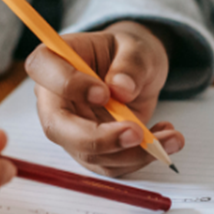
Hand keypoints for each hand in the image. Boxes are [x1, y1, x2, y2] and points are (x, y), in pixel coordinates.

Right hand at [24, 21, 183, 176]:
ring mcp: (70, 129)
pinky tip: (162, 139)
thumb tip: (121, 89)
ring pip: (88, 154)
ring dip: (132, 153)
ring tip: (170, 138)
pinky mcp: (90, 150)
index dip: (68, 84)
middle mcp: (55, 98)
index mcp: (55, 60)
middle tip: (136, 133)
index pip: (43, 69)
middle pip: (57, 126)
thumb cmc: (128, 53)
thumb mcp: (136, 47)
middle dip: (98, 138)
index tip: (103, 92)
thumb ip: (130, 64)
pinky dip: (140, 158)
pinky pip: (110, 165)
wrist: (137, 72)